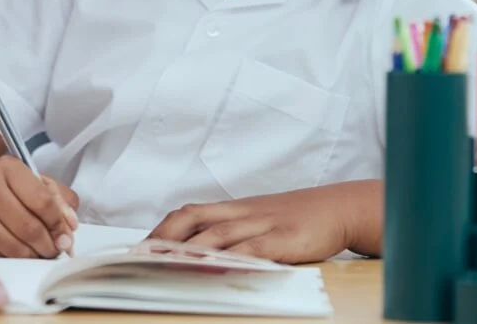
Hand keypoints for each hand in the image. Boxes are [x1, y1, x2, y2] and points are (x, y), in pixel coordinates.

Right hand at [0, 156, 79, 257]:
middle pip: (29, 227)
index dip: (59, 223)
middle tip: (57, 249)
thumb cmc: (5, 187)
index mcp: (8, 167)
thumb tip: (70, 226)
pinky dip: (15, 260)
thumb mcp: (33, 180)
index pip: (42, 201)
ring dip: (34, 256)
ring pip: (14, 247)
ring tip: (41, 252)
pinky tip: (20, 253)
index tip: (66, 233)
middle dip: (49, 245)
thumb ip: (58, 198)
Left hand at [148, 181, 382, 263]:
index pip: (187, 214)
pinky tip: (217, 267)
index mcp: (232, 209)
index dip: (161, 230)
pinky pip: (253, 248)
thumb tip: (197, 256)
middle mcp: (240, 213)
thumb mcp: (258, 222)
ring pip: (217, 233)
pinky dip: (233, 257)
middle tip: (140, 258)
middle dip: (164, 238)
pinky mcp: (283, 238)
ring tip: (165, 264)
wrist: (337, 207)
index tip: (138, 248)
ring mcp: (262, 223)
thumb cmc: (294, 219)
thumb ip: (232, 235)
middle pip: (193, 218)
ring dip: (189, 249)